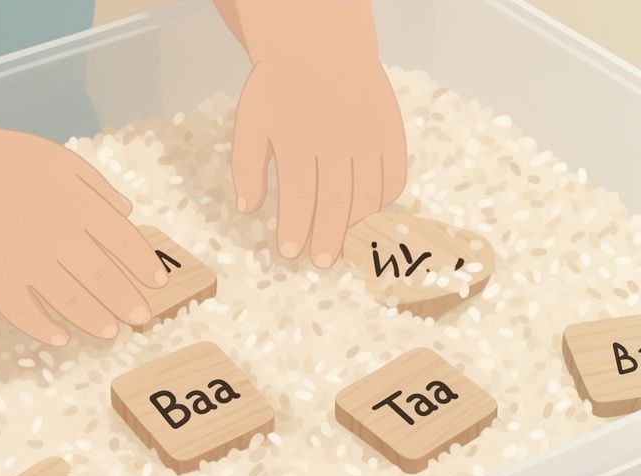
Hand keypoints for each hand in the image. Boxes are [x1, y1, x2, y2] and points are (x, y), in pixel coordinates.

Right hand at [0, 129, 168, 344]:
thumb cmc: (6, 158)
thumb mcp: (60, 159)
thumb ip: (97, 185)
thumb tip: (129, 210)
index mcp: (77, 205)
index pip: (124, 242)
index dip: (145, 265)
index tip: (159, 283)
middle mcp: (57, 236)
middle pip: (103, 278)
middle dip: (128, 302)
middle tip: (143, 319)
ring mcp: (25, 260)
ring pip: (70, 301)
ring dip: (95, 320)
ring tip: (111, 333)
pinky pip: (23, 313)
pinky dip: (43, 330)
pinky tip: (61, 338)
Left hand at [224, 1, 406, 267]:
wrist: (319, 47)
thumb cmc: (278, 91)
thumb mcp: (250, 123)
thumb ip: (246, 168)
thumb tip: (247, 210)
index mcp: (298, 138)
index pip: (298, 195)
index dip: (295, 228)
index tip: (289, 253)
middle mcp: (338, 138)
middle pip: (336, 200)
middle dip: (328, 236)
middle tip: (320, 262)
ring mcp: (369, 134)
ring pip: (368, 192)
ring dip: (356, 224)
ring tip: (344, 246)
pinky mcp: (390, 130)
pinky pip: (394, 175)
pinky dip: (385, 199)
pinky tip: (368, 213)